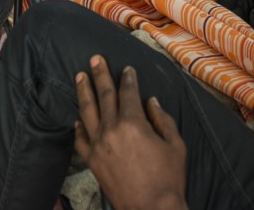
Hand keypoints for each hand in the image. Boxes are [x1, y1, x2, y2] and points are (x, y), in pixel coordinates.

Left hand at [75, 55, 188, 209]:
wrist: (151, 209)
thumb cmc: (168, 179)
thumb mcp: (175, 146)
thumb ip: (163, 120)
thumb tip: (151, 102)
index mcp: (133, 123)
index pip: (128, 93)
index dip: (127, 79)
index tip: (126, 69)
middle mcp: (111, 130)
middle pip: (103, 96)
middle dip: (99, 75)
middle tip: (95, 59)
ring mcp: (98, 145)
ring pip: (87, 112)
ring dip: (83, 92)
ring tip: (80, 77)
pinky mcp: (92, 161)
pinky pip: (81, 139)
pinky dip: (78, 126)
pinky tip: (78, 118)